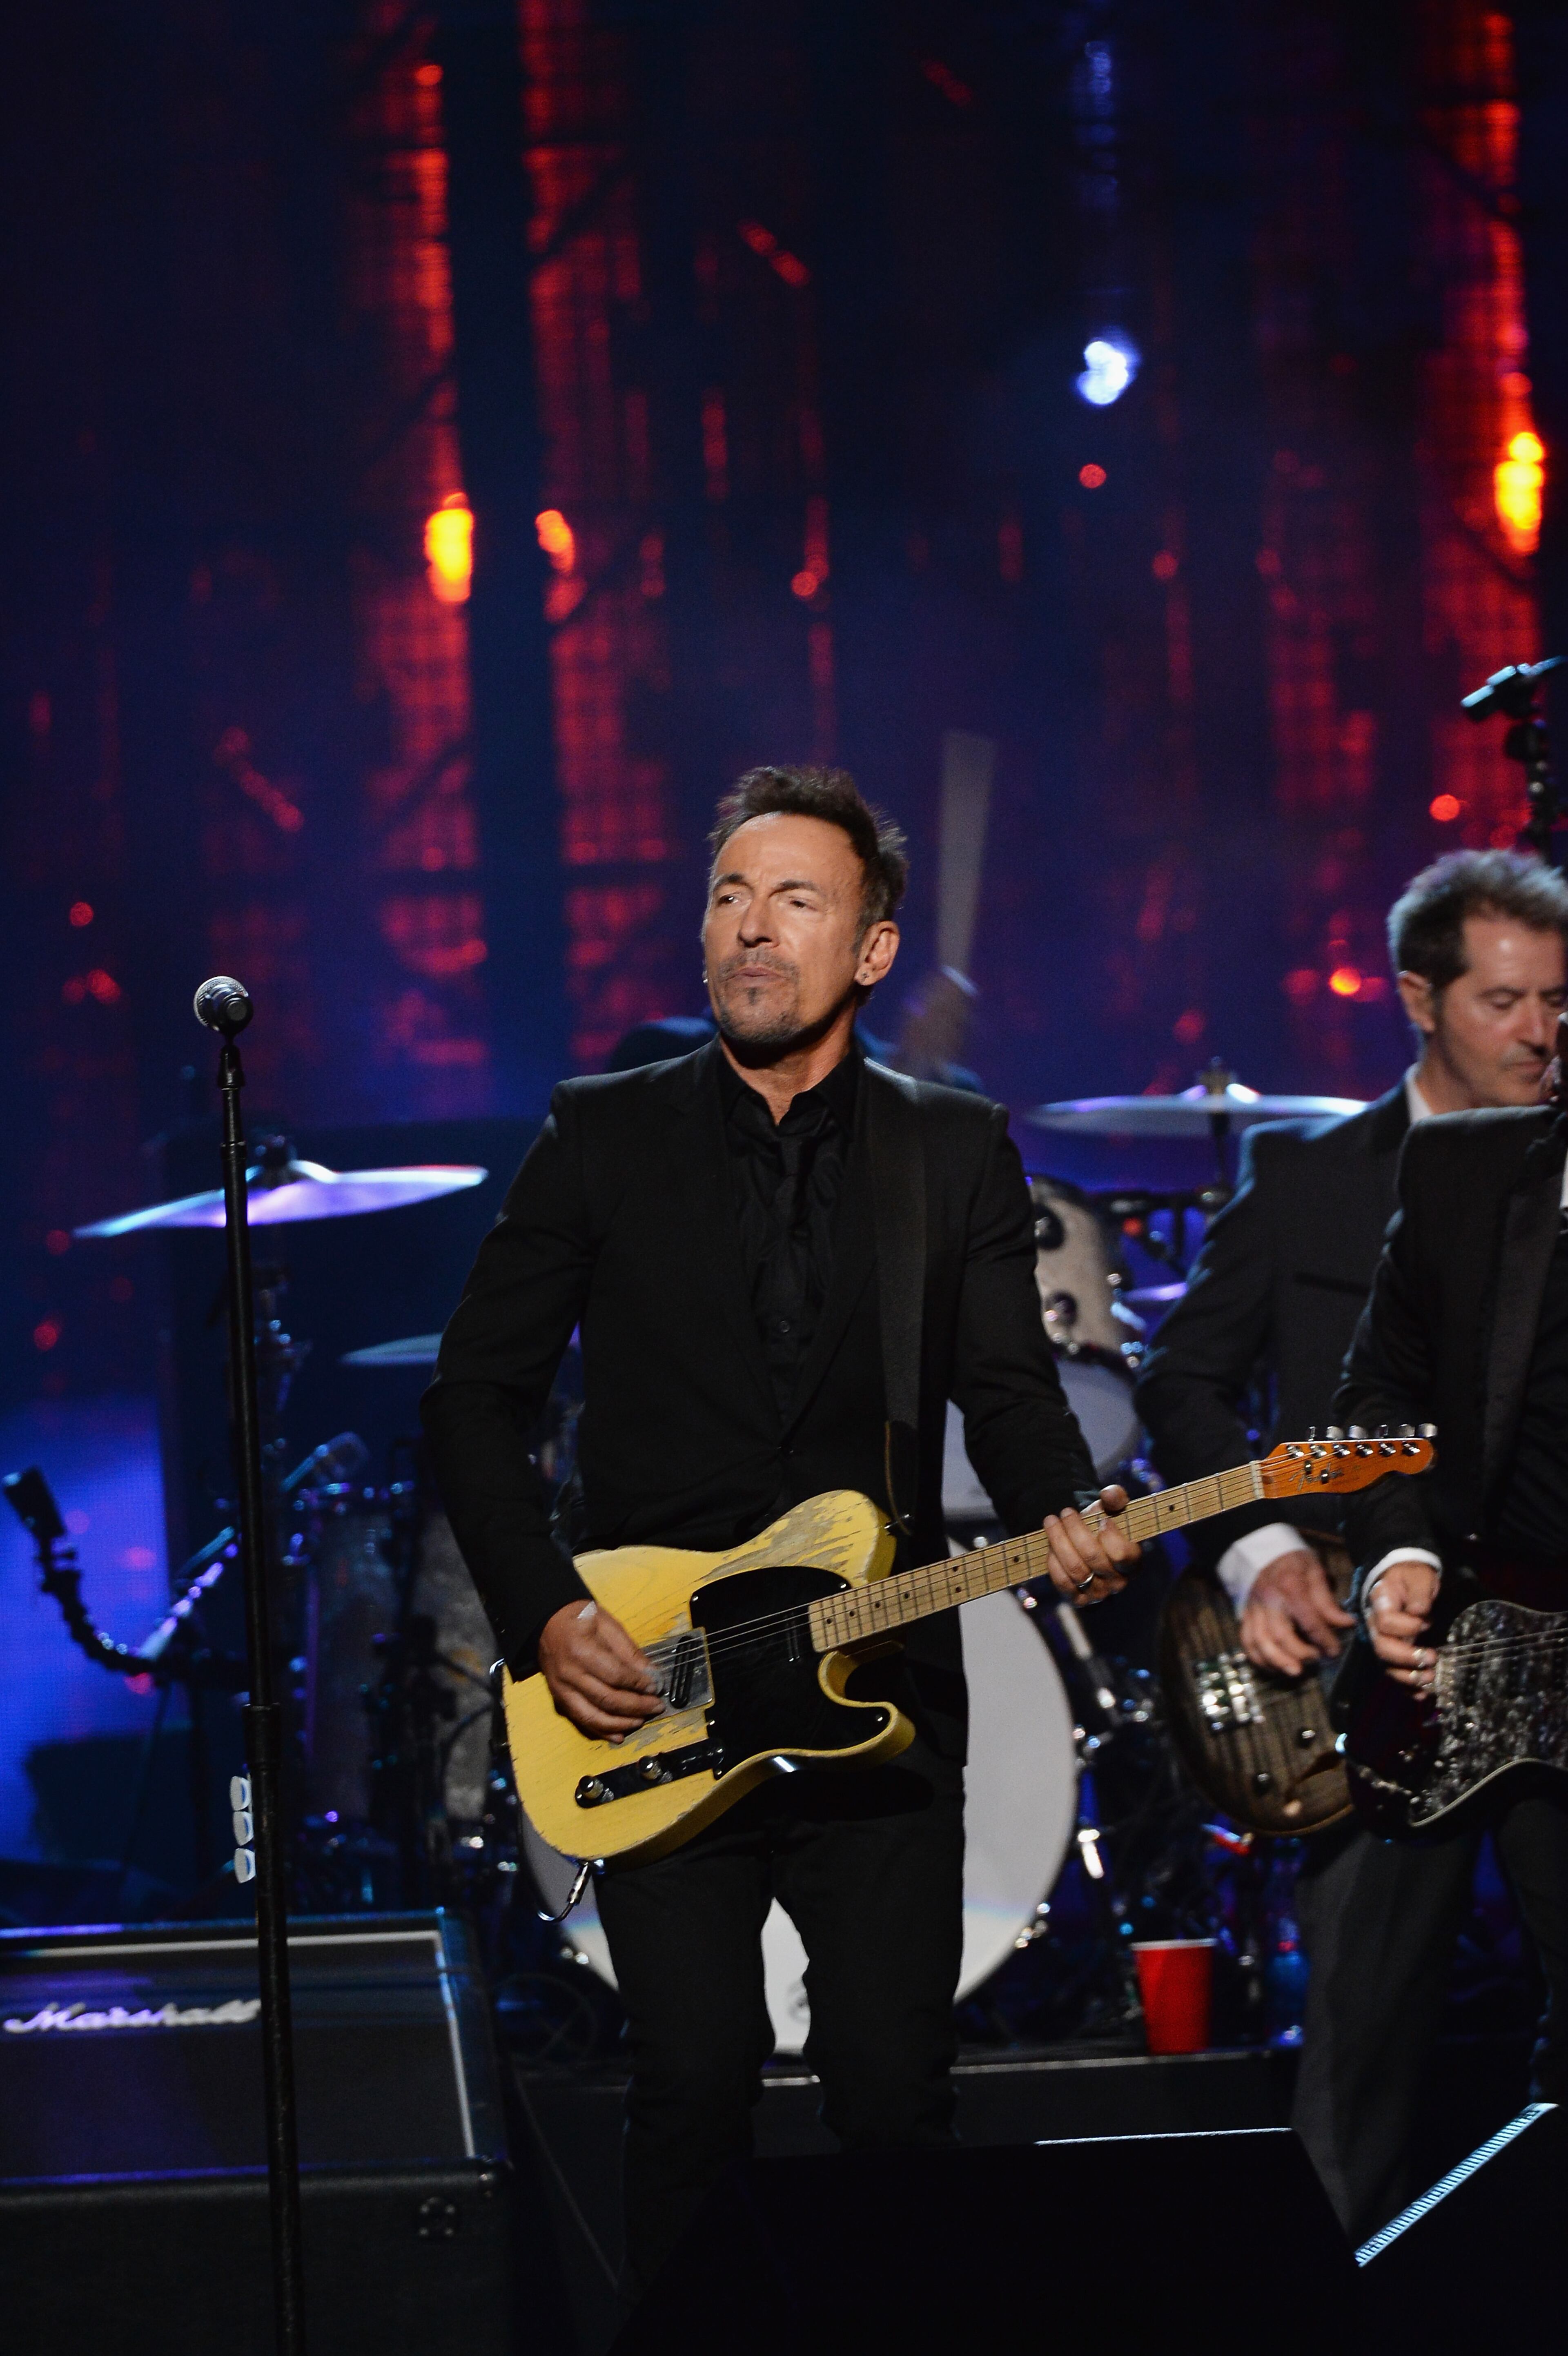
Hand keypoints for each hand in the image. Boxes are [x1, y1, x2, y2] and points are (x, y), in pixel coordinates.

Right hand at [537, 1598, 664, 1739]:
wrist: (546, 1621)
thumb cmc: (580, 1618)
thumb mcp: (608, 1624)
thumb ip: (629, 1651)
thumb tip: (652, 1674)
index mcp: (581, 1651)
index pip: (616, 1675)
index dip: (639, 1684)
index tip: (656, 1687)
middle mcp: (569, 1674)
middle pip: (607, 1699)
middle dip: (636, 1706)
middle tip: (656, 1707)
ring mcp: (561, 1690)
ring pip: (593, 1716)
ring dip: (621, 1723)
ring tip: (641, 1721)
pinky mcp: (558, 1699)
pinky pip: (581, 1720)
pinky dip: (601, 1731)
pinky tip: (618, 1736)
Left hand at [1042, 1485, 1139, 1604]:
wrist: (1088, 1542)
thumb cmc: (1103, 1523)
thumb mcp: (1113, 1507)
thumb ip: (1115, 1497)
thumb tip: (1109, 1495)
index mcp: (1133, 1563)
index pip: (1122, 1555)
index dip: (1110, 1536)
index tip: (1100, 1519)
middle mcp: (1118, 1582)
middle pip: (1093, 1558)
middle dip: (1075, 1531)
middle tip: (1066, 1511)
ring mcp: (1098, 1593)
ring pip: (1076, 1570)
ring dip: (1059, 1542)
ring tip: (1051, 1521)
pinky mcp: (1078, 1599)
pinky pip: (1063, 1583)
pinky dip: (1053, 1563)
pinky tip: (1050, 1544)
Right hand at [1239, 1548, 1354, 1675]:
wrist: (1262, 1550)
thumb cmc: (1292, 1561)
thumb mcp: (1314, 1571)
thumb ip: (1327, 1600)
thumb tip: (1347, 1623)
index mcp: (1289, 1587)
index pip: (1308, 1620)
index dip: (1324, 1639)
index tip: (1335, 1651)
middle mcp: (1268, 1600)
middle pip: (1280, 1634)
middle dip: (1299, 1653)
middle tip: (1316, 1660)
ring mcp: (1254, 1609)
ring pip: (1260, 1641)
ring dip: (1277, 1661)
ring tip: (1295, 1671)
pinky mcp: (1245, 1616)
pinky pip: (1247, 1641)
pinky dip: (1258, 1657)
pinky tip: (1274, 1666)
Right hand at [1366, 1559, 1441, 1689]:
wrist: (1406, 1579)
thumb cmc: (1413, 1577)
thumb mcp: (1419, 1576)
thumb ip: (1419, 1592)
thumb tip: (1419, 1612)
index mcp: (1381, 1603)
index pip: (1386, 1621)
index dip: (1406, 1626)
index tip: (1427, 1623)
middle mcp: (1376, 1625)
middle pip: (1382, 1648)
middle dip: (1407, 1657)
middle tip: (1431, 1658)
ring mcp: (1383, 1640)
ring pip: (1387, 1665)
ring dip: (1408, 1677)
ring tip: (1431, 1678)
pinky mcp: (1393, 1652)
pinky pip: (1394, 1673)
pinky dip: (1407, 1688)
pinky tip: (1422, 1694)